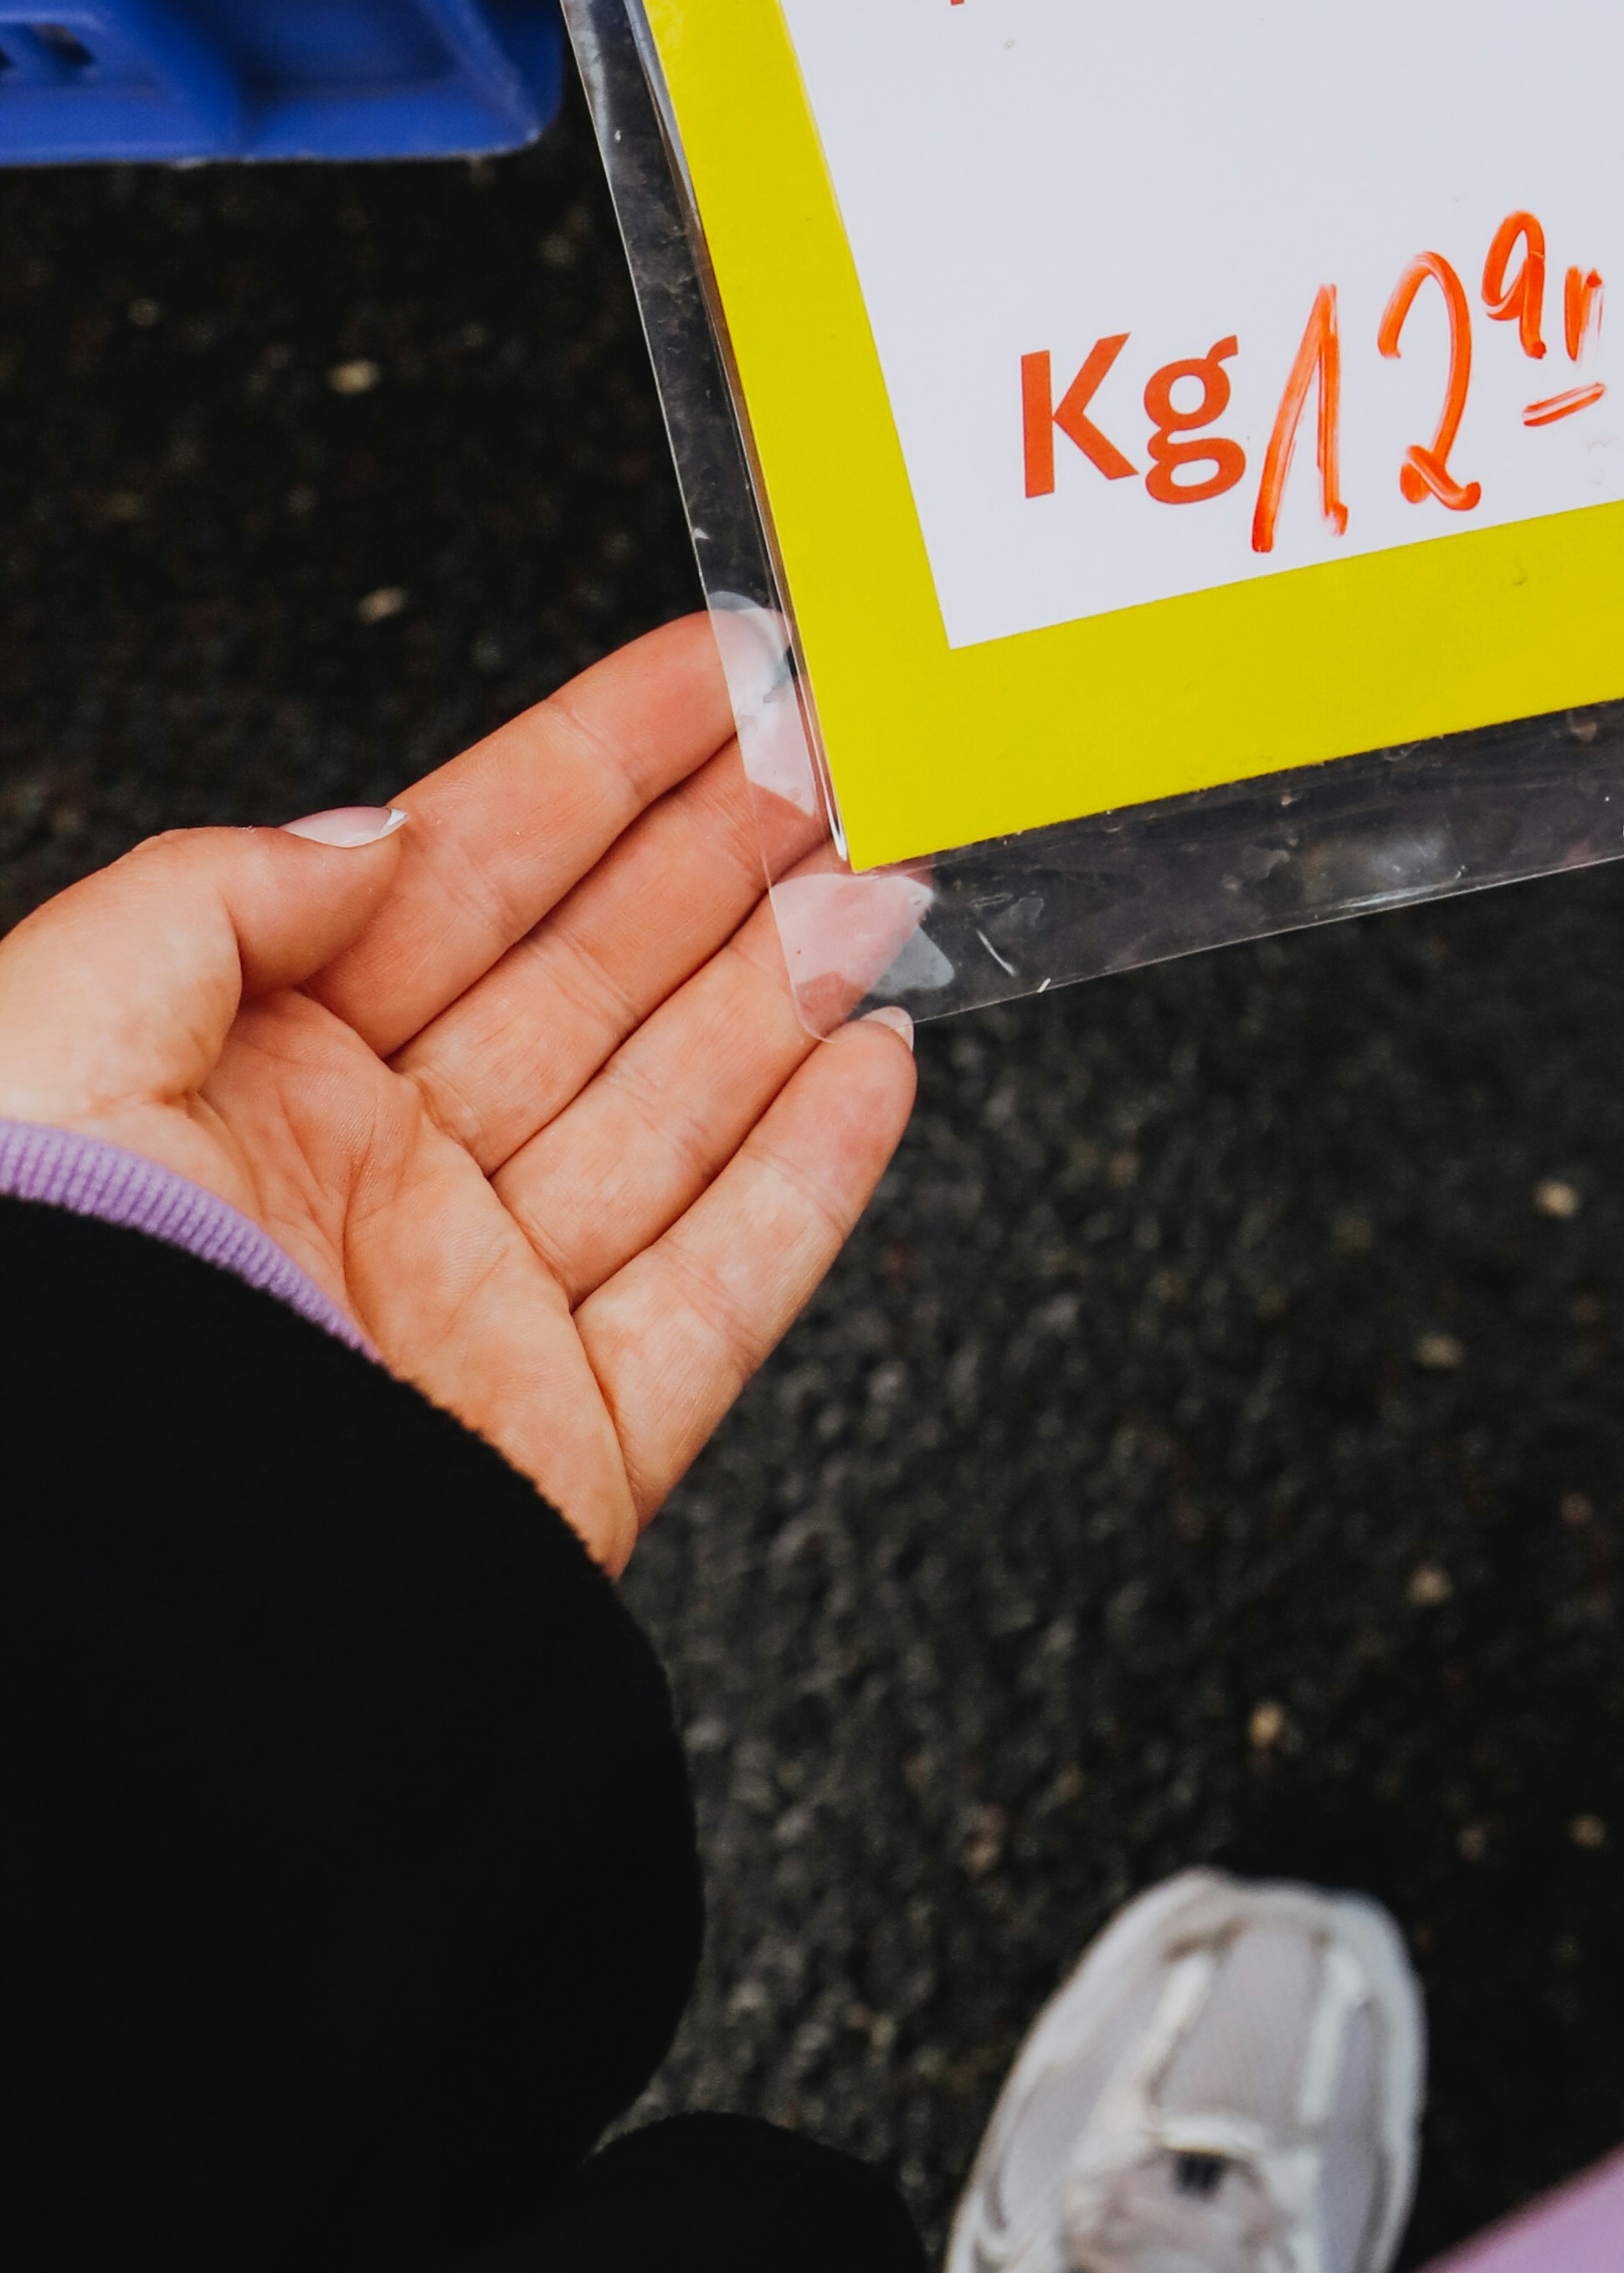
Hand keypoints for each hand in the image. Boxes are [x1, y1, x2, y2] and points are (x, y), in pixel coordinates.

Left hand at [0, 616, 918, 1566]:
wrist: (86, 1602)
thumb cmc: (31, 1324)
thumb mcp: (47, 1035)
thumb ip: (213, 895)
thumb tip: (378, 836)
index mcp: (242, 1081)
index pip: (468, 872)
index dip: (604, 757)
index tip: (723, 670)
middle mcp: (369, 1184)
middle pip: (598, 975)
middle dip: (727, 851)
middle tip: (841, 749)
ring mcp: (476, 1311)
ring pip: (677, 1110)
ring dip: (793, 985)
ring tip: (888, 878)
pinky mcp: (563, 1446)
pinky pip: (720, 1292)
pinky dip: (814, 1179)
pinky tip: (875, 1069)